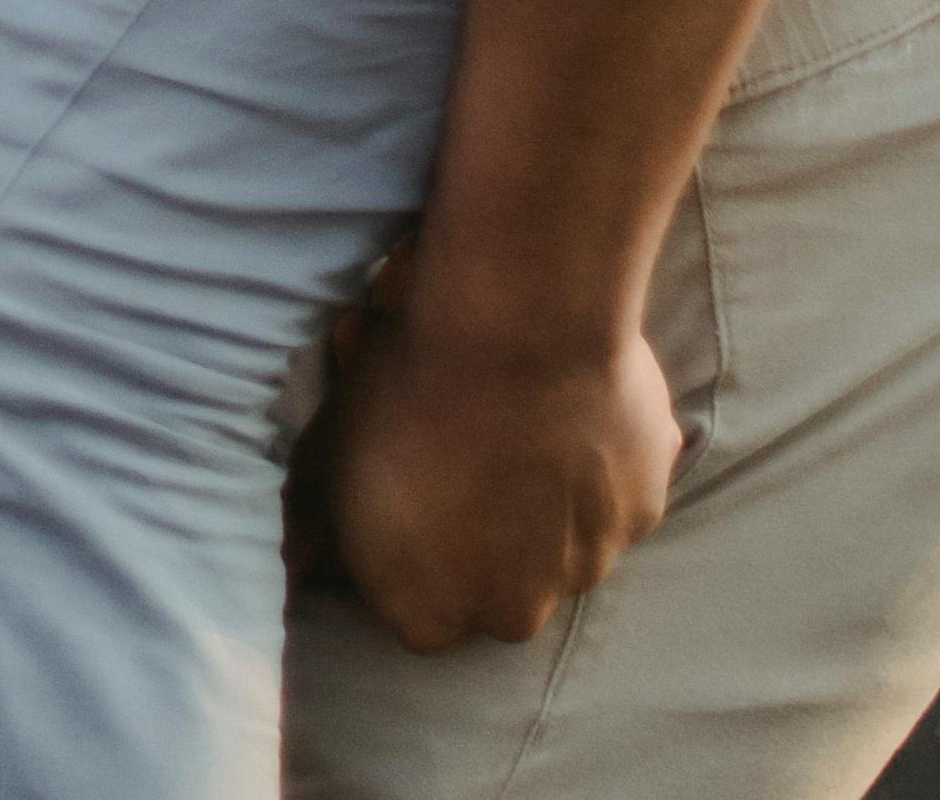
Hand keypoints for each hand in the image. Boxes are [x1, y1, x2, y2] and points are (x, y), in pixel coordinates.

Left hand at [293, 241, 682, 653]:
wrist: (515, 326)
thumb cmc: (403, 388)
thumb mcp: (324, 456)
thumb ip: (313, 523)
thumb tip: (297, 563)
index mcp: (429, 612)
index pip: (415, 605)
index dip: (410, 548)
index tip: (408, 492)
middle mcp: (510, 612)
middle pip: (494, 586)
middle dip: (483, 534)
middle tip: (468, 451)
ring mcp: (587, 566)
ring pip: (561, 545)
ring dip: (545, 499)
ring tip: (519, 415)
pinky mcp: (642, 510)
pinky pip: (615, 493)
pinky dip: (599, 459)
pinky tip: (572, 401)